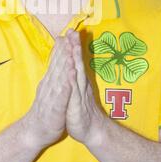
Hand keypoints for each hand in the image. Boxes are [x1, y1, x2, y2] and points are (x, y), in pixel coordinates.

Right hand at [22, 35, 76, 149]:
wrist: (34, 131)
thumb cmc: (45, 110)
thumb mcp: (49, 89)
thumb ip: (52, 75)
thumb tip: (56, 60)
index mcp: (50, 81)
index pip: (56, 61)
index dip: (62, 47)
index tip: (67, 33)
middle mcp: (50, 86)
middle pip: (58, 65)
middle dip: (64, 50)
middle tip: (69, 35)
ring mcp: (52, 97)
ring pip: (59, 79)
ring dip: (64, 65)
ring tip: (69, 53)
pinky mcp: (55, 110)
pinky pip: (60, 98)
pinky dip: (64, 88)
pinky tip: (69, 80)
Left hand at [65, 29, 105, 145]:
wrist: (91, 131)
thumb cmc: (81, 110)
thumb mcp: (76, 91)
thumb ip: (76, 77)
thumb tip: (74, 65)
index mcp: (78, 80)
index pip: (74, 60)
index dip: (71, 45)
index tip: (68, 30)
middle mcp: (80, 84)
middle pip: (77, 62)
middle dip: (74, 46)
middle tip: (72, 30)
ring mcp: (79, 93)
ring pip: (77, 73)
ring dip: (75, 59)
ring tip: (73, 45)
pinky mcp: (76, 104)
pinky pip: (75, 91)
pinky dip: (73, 80)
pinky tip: (72, 71)